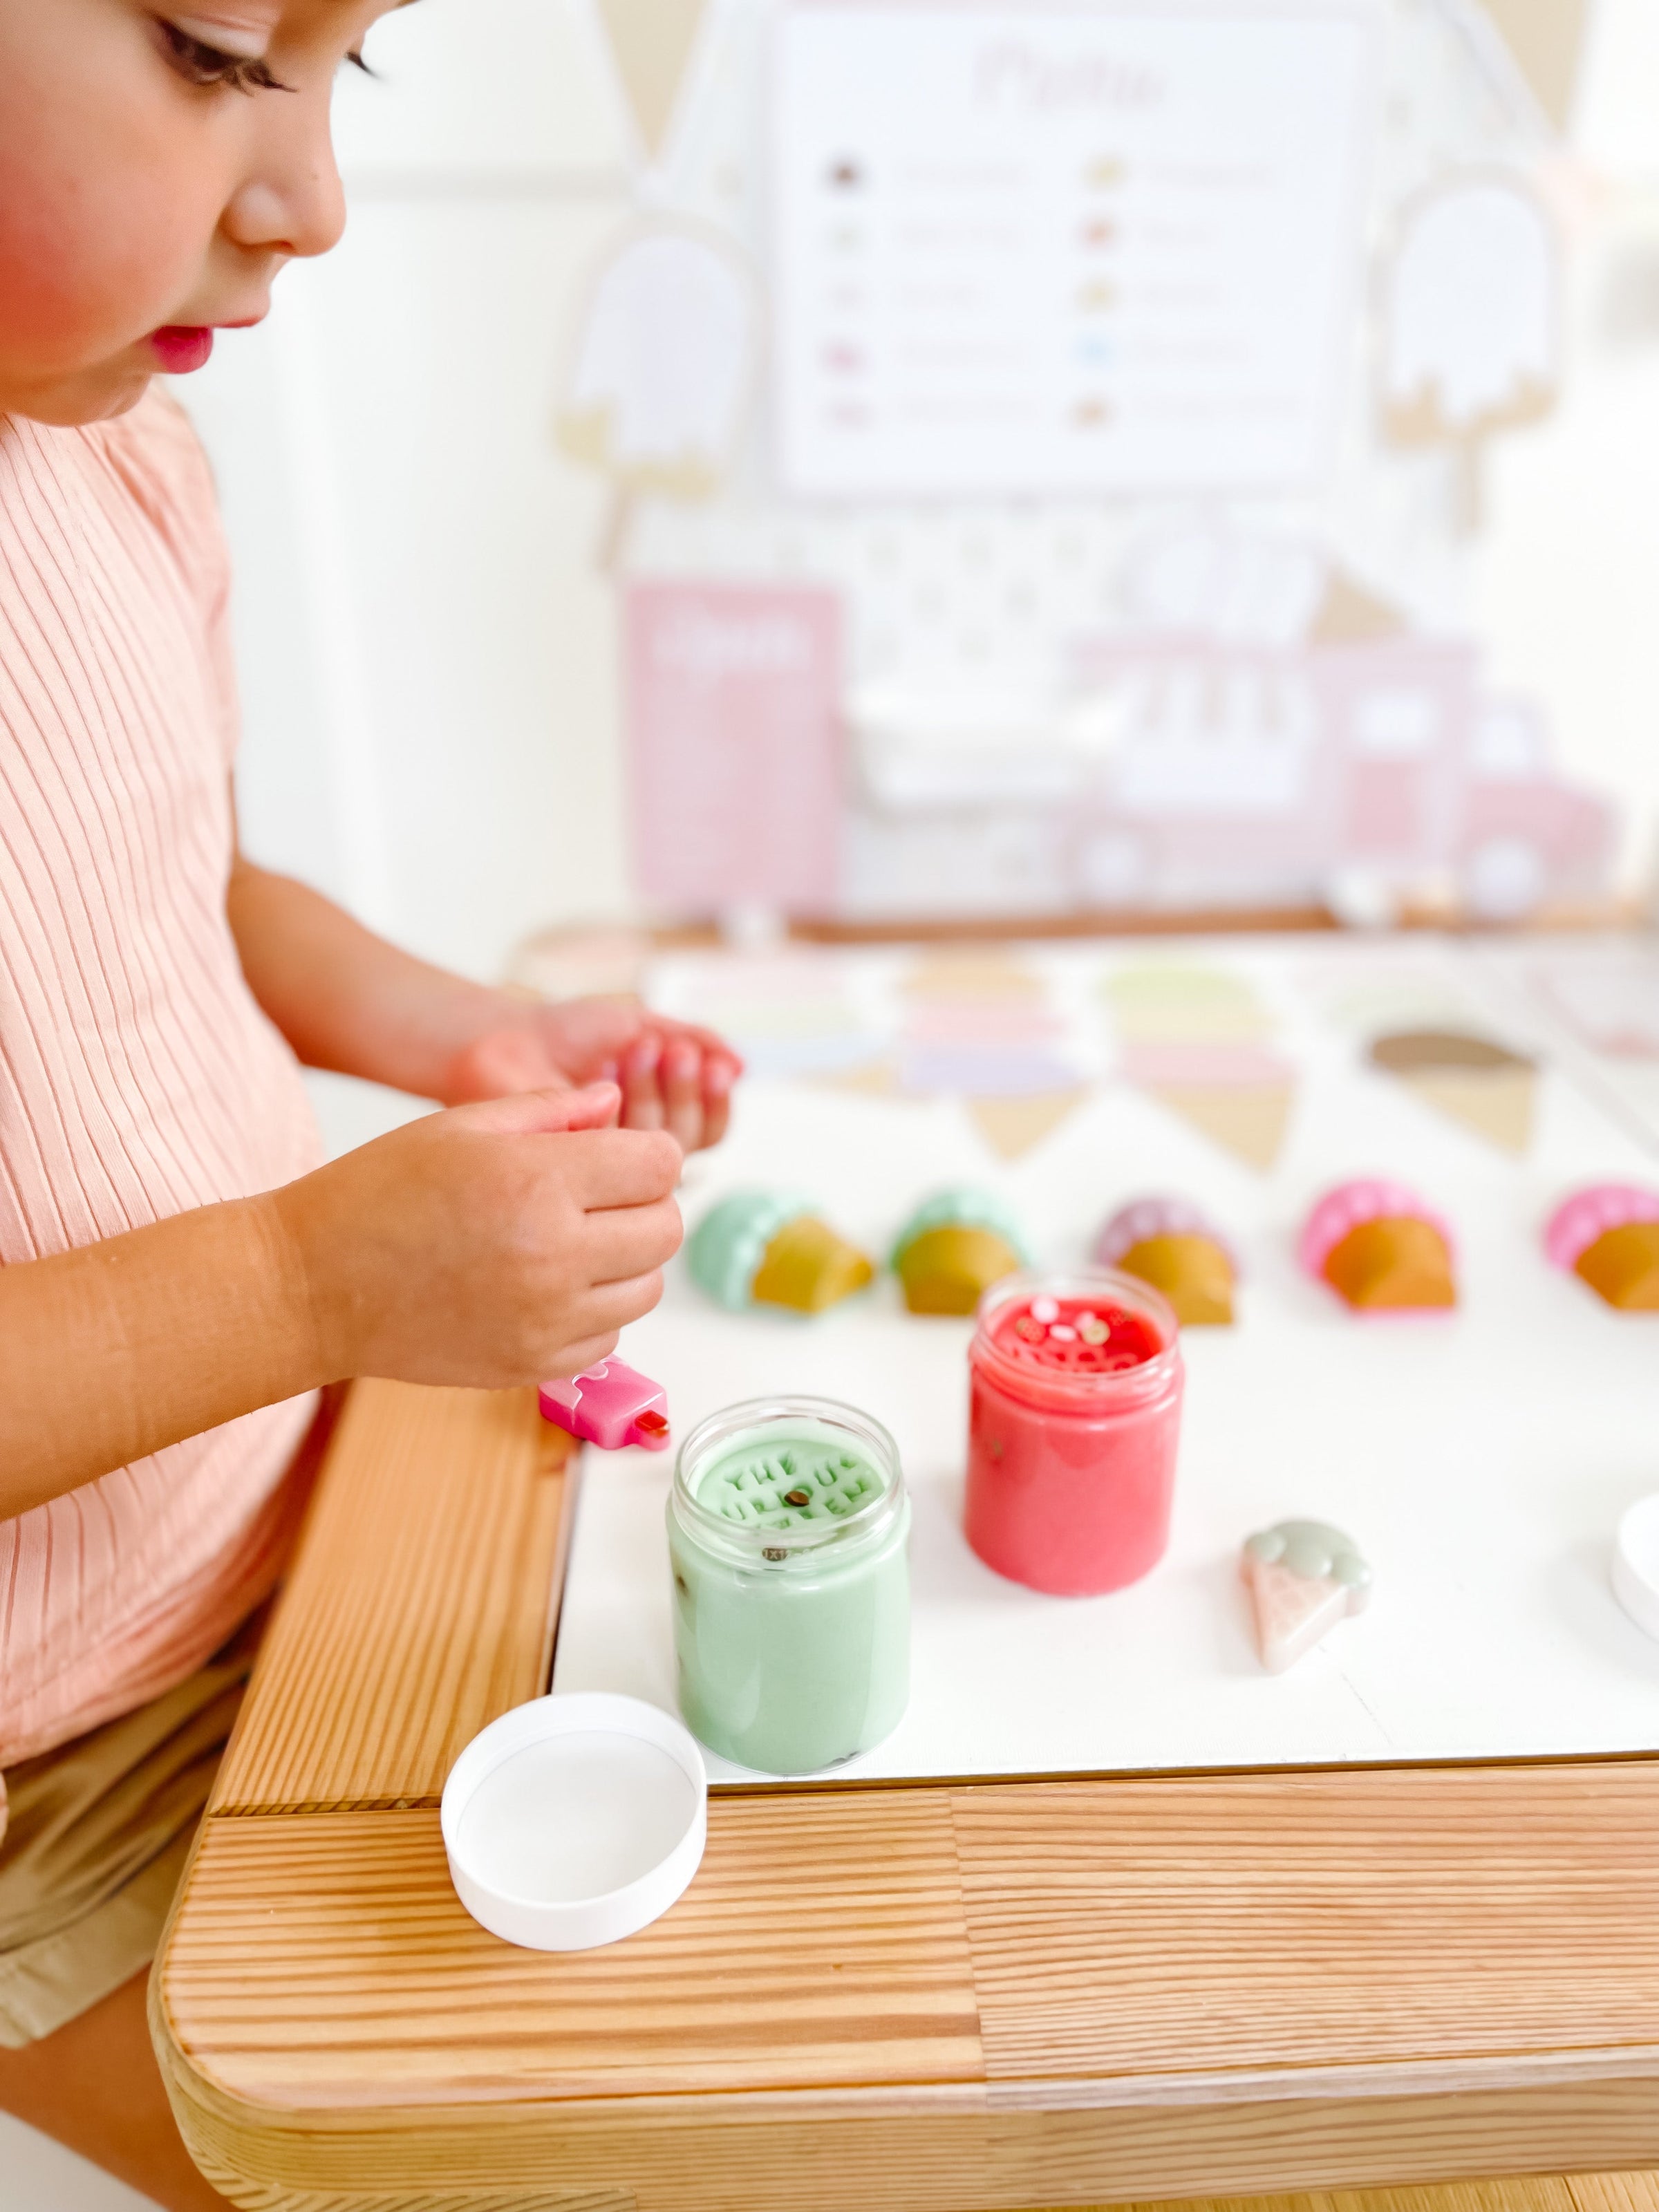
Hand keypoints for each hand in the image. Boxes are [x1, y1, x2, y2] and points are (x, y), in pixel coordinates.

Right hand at [272, 1082, 682, 1387]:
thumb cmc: (378, 1194)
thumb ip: (552, 1109)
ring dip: (625, 1261)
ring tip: (570, 1241)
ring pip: (648, 1287)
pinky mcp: (533, 1365)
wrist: (311, 1286)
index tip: (615, 1155)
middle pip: (666, 1229)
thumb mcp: (460, 1125)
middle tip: (596, 1196)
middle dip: (643, 1204)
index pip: (661, 1164)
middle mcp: (553, 1255)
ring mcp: (546, 1320)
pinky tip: (546, 1286)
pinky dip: (595, 1310)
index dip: (646, 1152)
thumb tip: (616, 1101)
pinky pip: (610, 1336)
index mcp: (538, 1182)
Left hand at [440, 996, 742, 1152]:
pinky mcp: (582, 1174)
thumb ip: (693, 1039)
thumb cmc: (564, 1032)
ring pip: (669, 1150)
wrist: (508, 1037)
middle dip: (687, 1090)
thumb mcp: (639, 1024)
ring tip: (639, 1050)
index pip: (710, 1124)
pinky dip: (631, 1108)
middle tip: (668, 1050)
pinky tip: (613, 1072)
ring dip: (664, 1095)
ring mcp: (610, 1165)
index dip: (715, 1094)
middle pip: (695, 1138)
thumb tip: (742, 1064)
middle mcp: (638, 1148)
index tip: (703, 1057)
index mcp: (657, 1118)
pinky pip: (629, 1154)